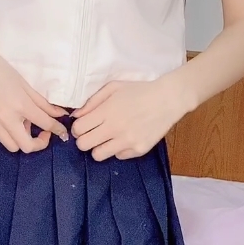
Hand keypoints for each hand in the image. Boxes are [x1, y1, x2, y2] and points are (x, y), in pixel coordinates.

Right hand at [0, 34, 67, 152]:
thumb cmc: (0, 69)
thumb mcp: (25, 84)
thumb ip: (43, 103)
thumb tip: (59, 114)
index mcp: (20, 105)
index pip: (44, 124)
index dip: (57, 130)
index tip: (61, 132)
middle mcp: (6, 118)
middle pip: (27, 147)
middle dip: (39, 143)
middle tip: (43, 132)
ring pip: (12, 146)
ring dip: (22, 140)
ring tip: (22, 124)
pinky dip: (8, 133)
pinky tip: (9, 119)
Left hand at [72, 76, 189, 160]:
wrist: (168, 99)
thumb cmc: (139, 91)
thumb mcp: (113, 88)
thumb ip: (92, 102)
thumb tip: (76, 116)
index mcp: (107, 112)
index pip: (78, 129)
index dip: (78, 128)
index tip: (84, 125)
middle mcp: (115, 129)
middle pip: (84, 145)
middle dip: (84, 140)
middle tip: (93, 133)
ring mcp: (127, 141)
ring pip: (98, 155)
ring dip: (99, 147)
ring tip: (108, 138)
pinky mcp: (139, 150)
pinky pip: (118, 156)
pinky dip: (119, 149)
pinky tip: (126, 137)